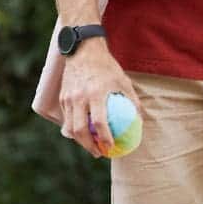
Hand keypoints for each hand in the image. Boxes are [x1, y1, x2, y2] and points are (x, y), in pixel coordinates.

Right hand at [57, 42, 138, 156]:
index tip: (111, 148)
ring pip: (70, 127)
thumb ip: (132, 101)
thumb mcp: (124, 81)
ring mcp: (68, 98)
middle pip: (80, 130)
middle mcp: (79, 97)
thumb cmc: (107, 66)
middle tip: (99, 153)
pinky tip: (83, 134)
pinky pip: (66, 118)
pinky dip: (73, 129)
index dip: (105, 138)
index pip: (99, 122)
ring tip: (91, 147)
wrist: (83, 49)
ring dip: (80, 141)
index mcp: (96, 94)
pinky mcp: (62, 97)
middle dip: (88, 146)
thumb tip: (140, 120)